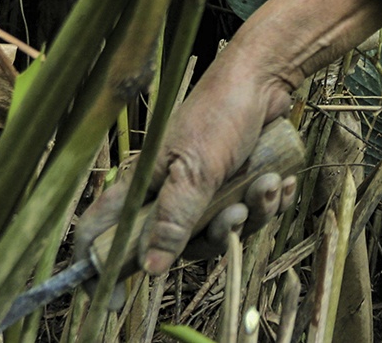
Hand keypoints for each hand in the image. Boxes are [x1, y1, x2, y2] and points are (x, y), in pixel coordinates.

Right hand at [78, 49, 296, 274]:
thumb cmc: (221, 113)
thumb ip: (173, 219)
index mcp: (145, 185)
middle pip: (179, 246)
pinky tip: (278, 180)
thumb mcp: (195, 169)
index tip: (113, 299)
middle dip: (215, 237)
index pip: (104, 231)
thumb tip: (149, 268)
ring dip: (251, 214)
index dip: (102, 268)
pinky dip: (267, 201)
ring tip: (265, 184)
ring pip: (222, 231)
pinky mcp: (236, 183)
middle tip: (233, 214)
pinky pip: (250, 214)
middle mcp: (170, 191)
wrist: (266, 81)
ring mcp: (205, 189)